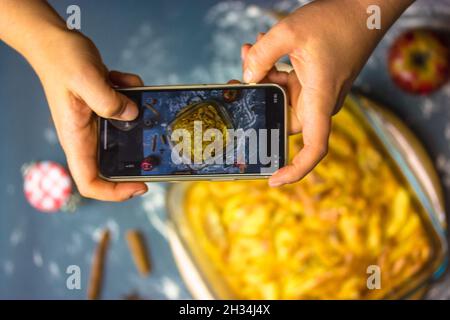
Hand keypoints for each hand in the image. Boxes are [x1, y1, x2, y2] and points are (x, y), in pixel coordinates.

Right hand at [31, 31, 147, 200]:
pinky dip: (133, 95)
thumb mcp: (86, 79)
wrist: (55, 40)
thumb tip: (132, 115)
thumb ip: (109, 101)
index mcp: (77, 138)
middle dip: (136, 160)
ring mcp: (97, 122)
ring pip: (125, 136)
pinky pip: (126, 110)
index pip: (90, 182)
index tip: (141, 186)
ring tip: (143, 99)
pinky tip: (127, 80)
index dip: (114, 193)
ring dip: (138, 120)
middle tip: (157, 150)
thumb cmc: (62, 59)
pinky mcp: (106, 108)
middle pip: (112, 165)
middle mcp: (87, 135)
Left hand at [242, 0, 412, 186]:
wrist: (365, 7)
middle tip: (234, 86)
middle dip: (257, 105)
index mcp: (320, 100)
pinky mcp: (312, 80)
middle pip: (281, 119)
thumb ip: (262, 55)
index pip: (314, 148)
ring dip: (261, 78)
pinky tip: (257, 47)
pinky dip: (270, 69)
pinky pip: (284, 84)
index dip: (295, 170)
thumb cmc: (337, 20)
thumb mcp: (290, 32)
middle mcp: (319, 102)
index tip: (272, 179)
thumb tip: (246, 77)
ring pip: (279, 98)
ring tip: (248, 52)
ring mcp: (315, 92)